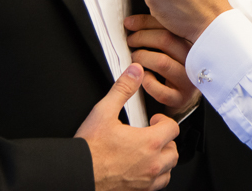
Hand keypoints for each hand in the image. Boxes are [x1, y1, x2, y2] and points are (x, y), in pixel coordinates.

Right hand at [75, 63, 179, 190]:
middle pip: (174, 150)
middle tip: (151, 135)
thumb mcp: (104, 112)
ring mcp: (146, 181)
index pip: (173, 128)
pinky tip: (142, 169)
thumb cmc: (90, 150)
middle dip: (165, 140)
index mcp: (148, 143)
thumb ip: (122, 89)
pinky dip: (155, 177)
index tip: (153, 120)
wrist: (77, 174)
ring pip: (168, 170)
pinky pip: (157, 185)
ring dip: (163, 160)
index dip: (164, 121)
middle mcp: (151, 164)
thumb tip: (134, 73)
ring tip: (150, 152)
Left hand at [124, 14, 199, 118]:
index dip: (145, 22)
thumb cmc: (172, 66)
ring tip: (135, 58)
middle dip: (142, 38)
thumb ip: (158, 32)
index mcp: (193, 42)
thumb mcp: (171, 46)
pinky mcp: (180, 99)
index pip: (169, 26)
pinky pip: (160, 90)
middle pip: (166, 40)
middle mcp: (194, 59)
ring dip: (142, 57)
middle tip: (131, 41)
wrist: (183, 96)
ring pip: (162, 62)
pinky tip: (144, 77)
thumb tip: (130, 22)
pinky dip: (147, 81)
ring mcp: (189, 80)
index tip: (129, 23)